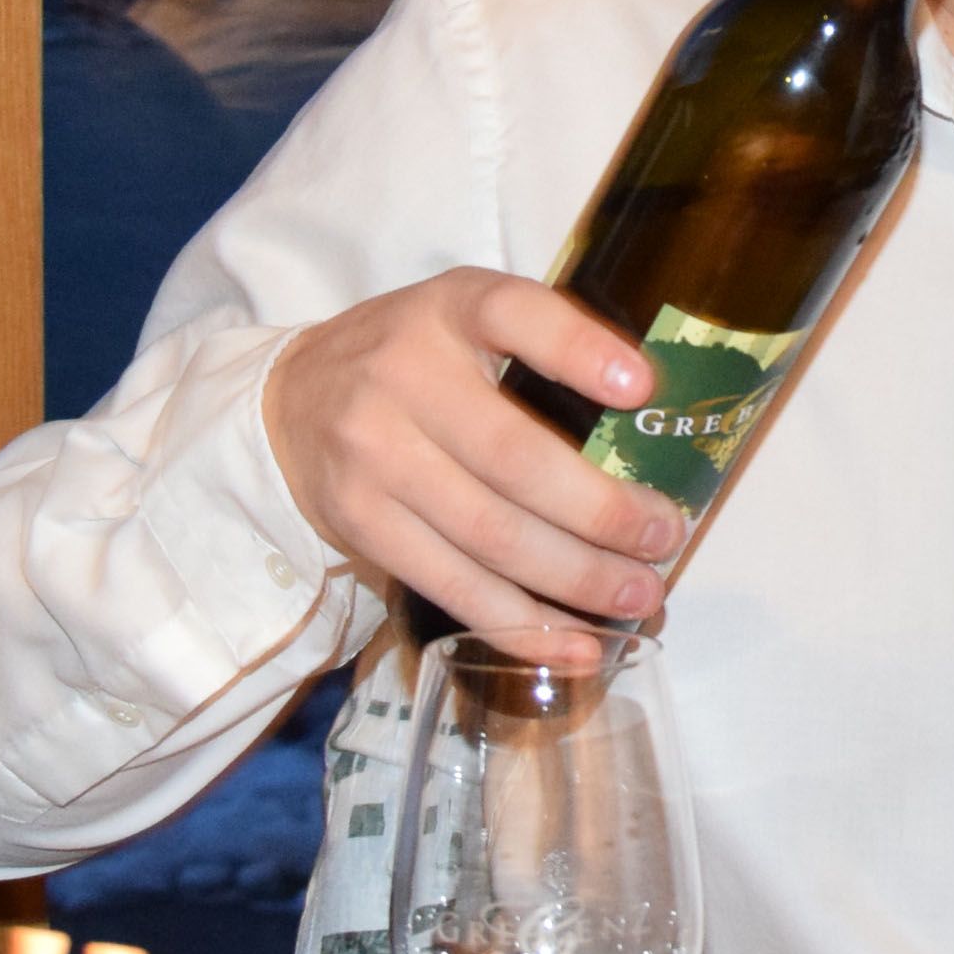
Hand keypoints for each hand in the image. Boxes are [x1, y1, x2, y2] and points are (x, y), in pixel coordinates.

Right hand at [261, 268, 685, 651]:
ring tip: (638, 595)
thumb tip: (657, 416)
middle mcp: (405, 377)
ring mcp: (377, 457)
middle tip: (662, 537)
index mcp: (449, 309)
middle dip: (601, 511)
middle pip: (515, 458)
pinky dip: (522, 625)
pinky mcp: (363, 525)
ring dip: (576, 578)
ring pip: (490, 535)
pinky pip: (454, 586)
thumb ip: (543, 341)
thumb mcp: (465, 316)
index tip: (642, 388)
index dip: (578, 350)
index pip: (513, 313)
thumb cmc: (411, 359)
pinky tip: (577, 644)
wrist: (290, 403)